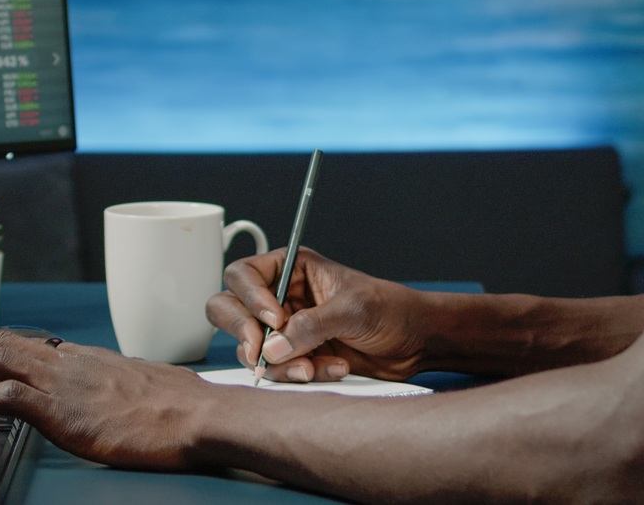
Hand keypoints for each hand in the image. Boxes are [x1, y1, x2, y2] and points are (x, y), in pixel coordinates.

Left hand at [0, 329, 215, 471]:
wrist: (200, 415)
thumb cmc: (180, 409)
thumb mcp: (136, 390)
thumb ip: (107, 389)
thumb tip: (98, 399)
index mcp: (84, 358)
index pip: (21, 344)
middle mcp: (69, 361)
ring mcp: (65, 382)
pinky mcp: (64, 408)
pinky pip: (5, 395)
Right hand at [207, 246, 430, 382]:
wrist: (416, 341)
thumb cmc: (390, 308)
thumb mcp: (352, 309)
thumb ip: (311, 326)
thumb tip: (272, 346)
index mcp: (290, 269)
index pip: (243, 276)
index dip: (249, 298)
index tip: (273, 320)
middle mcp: (280, 296)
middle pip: (228, 309)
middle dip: (244, 333)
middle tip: (261, 353)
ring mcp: (285, 329)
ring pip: (249, 347)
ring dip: (277, 363)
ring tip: (311, 368)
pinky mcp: (295, 357)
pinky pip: (275, 370)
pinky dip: (297, 375)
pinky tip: (331, 369)